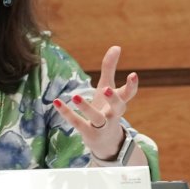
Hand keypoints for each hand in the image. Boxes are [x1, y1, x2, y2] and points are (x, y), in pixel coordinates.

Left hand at [53, 45, 139, 160]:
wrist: (105, 141)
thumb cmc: (107, 108)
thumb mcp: (108, 88)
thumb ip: (110, 68)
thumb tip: (117, 46)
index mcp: (119, 103)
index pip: (129, 94)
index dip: (132, 85)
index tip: (133, 75)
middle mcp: (113, 114)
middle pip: (118, 107)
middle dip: (114, 99)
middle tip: (107, 88)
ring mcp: (101, 125)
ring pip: (96, 118)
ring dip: (86, 107)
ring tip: (74, 95)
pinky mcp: (88, 132)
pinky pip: (77, 123)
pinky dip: (67, 113)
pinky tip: (56, 102)